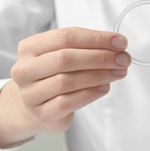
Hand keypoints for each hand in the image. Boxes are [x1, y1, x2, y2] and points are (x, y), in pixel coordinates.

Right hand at [0, 27, 130, 146]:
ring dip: (99, 75)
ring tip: (119, 72)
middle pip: (66, 58)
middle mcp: (25, 69)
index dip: (96, 38)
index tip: (120, 42)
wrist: (32, 107)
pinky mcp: (42, 114)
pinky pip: (68, 102)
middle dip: (100, 57)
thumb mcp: (63, 54)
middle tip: (124, 58)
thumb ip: (86, 48)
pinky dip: (90, 93)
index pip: (66, 37)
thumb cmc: (53, 75)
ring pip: (67, 81)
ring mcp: (30, 94)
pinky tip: (105, 87)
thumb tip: (118, 47)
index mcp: (31, 47)